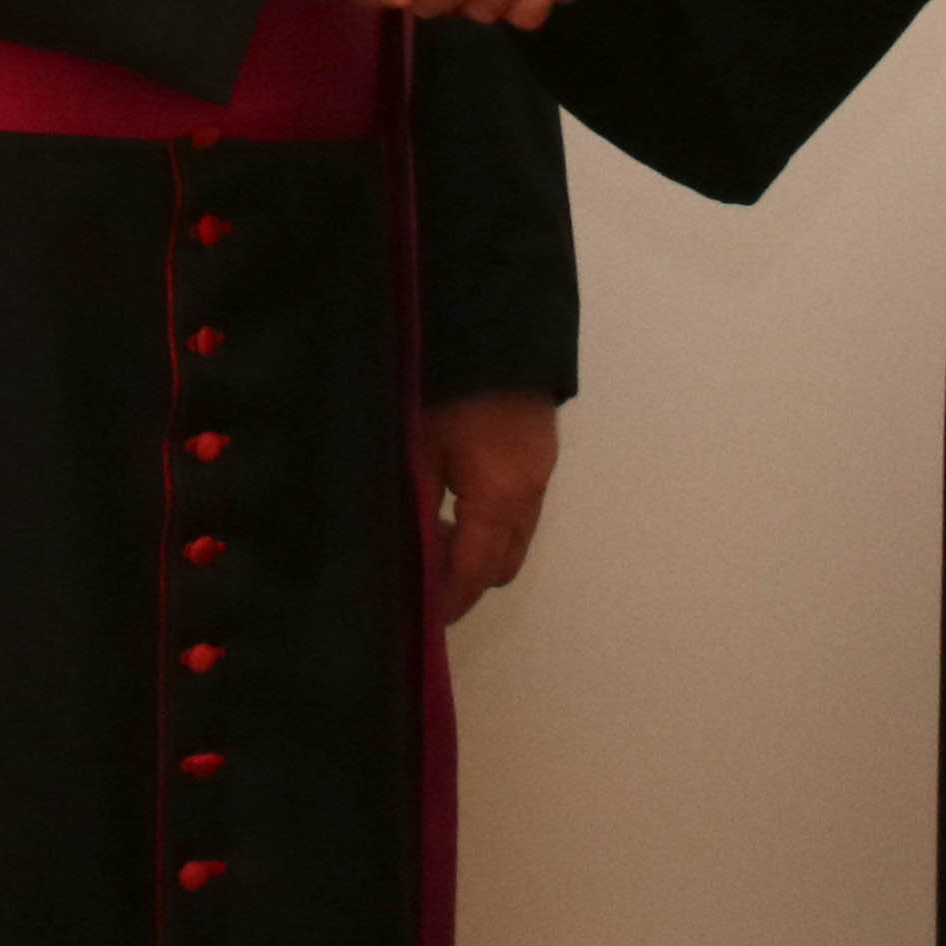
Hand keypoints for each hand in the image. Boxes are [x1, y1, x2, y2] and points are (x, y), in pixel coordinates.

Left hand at [426, 389, 558, 621]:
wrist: (499, 329)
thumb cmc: (452, 387)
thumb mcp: (420, 445)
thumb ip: (416, 505)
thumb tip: (403, 552)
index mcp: (498, 498)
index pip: (475, 573)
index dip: (449, 600)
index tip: (423, 616)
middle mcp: (529, 495)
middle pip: (502, 565)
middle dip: (465, 578)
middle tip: (423, 566)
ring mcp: (540, 475)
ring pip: (514, 539)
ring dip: (478, 548)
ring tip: (434, 527)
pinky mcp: (541, 456)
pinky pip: (520, 512)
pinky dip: (491, 522)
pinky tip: (456, 499)